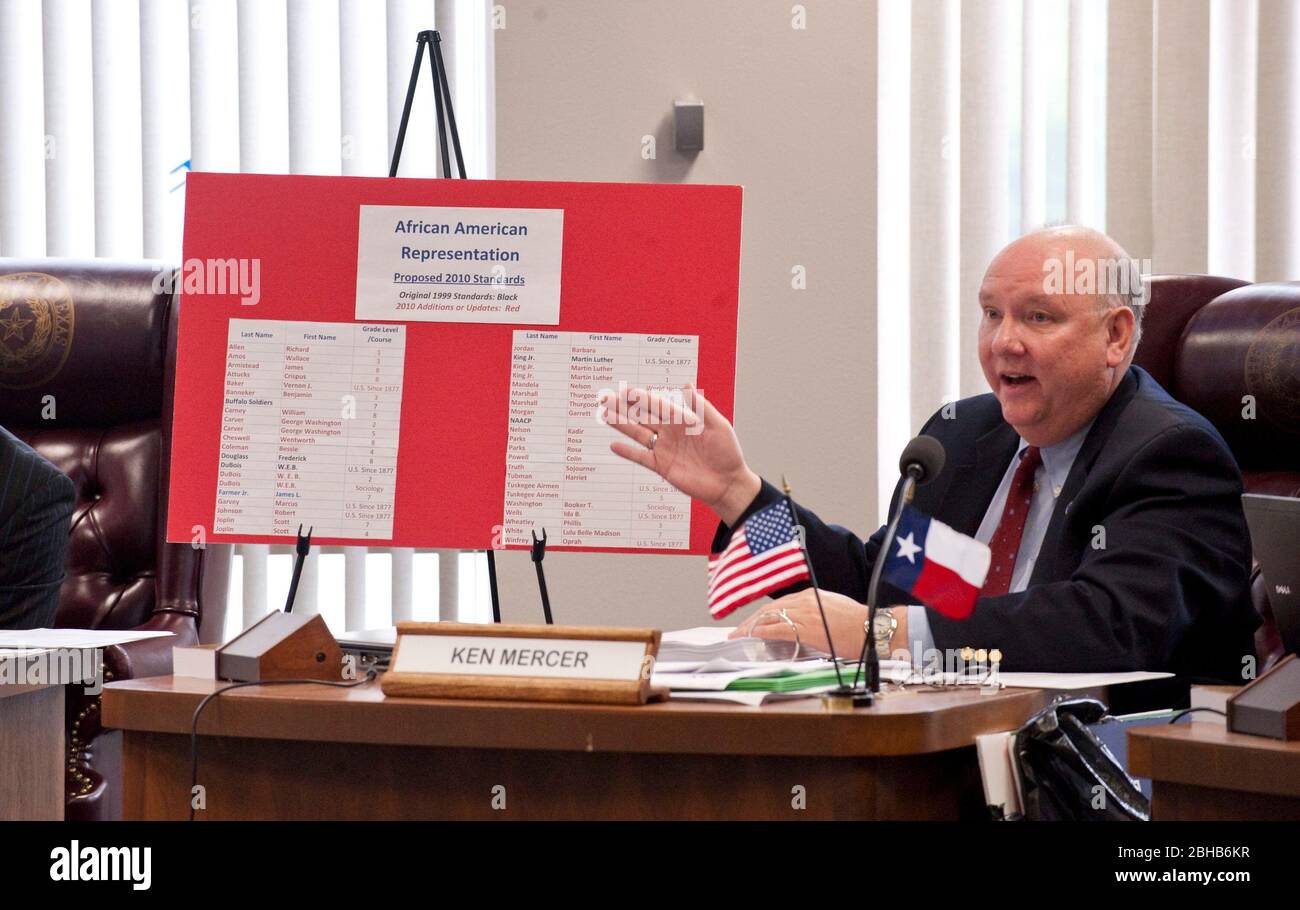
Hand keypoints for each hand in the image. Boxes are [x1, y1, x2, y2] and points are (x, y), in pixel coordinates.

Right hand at [601, 383, 760, 525]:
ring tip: (604, 415)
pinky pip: (641, 457)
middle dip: (624, 407)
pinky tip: (614, 445)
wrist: (728, 483)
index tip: (626, 390)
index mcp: (683, 419)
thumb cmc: (727, 453)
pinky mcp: (662, 466)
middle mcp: (670, 432)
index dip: (641, 397)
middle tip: (606, 397)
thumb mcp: (718, 426)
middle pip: (642, 416)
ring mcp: (664, 449)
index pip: (657, 405)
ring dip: (621, 424)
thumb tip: (687, 385)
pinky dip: (627, 452)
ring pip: (638, 433)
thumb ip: (701, 407)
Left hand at [728, 590, 908, 660]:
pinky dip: (761, 633)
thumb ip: (817, 612)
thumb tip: (806, 623)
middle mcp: (804, 600)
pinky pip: (776, 629)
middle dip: (751, 621)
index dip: (763, 614)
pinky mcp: (805, 627)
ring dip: (751, 628)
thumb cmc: (858, 624)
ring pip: (768, 618)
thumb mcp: (833, 610)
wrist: (871, 628)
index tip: (753, 622)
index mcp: (811, 596)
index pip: (780, 604)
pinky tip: (751, 637)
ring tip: (739, 636)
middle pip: (769, 609)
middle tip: (738, 631)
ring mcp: (804, 613)